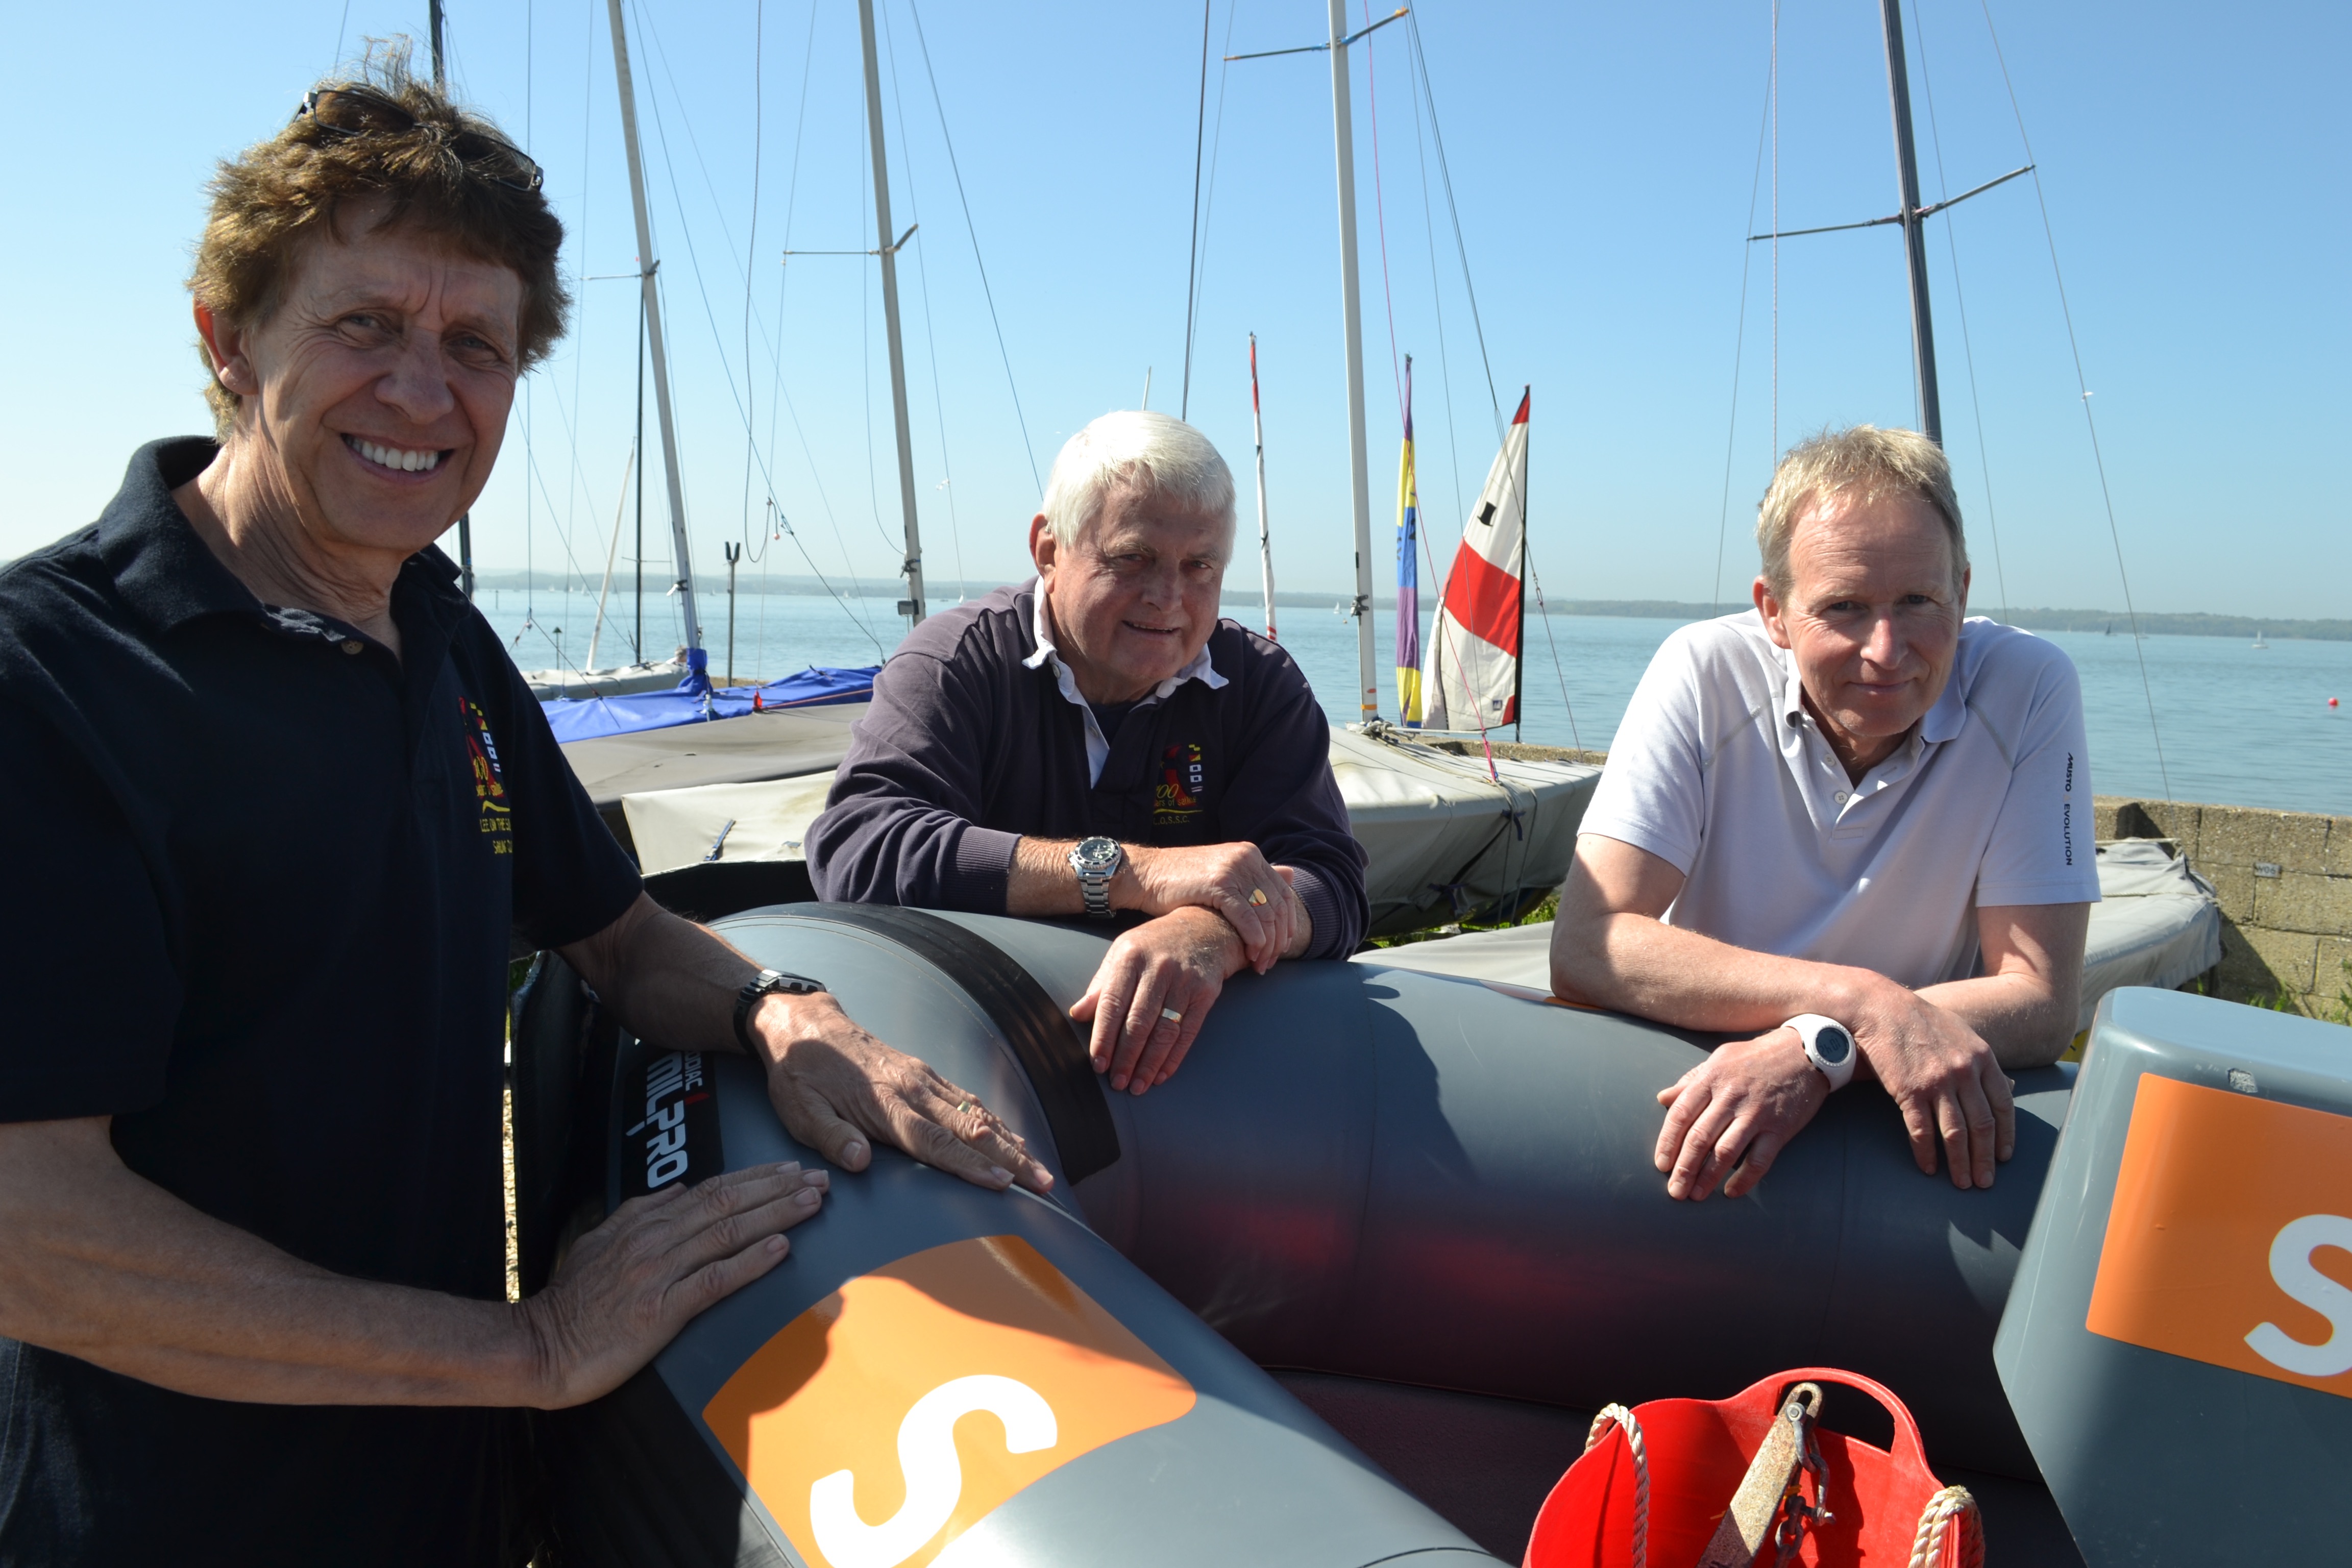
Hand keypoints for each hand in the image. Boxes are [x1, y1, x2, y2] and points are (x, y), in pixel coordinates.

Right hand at [522, 1161, 827, 1405]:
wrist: (541, 1347)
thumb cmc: (572, 1301)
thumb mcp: (600, 1241)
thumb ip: (639, 1212)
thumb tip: (676, 1190)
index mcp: (645, 1223)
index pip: (712, 1189)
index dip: (756, 1177)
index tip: (791, 1168)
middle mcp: (656, 1240)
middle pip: (728, 1203)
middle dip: (778, 1188)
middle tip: (820, 1179)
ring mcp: (659, 1273)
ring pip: (728, 1233)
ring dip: (775, 1215)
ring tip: (812, 1203)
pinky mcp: (660, 1310)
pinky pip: (714, 1280)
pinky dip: (751, 1262)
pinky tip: (781, 1249)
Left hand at [753, 991, 1054, 1193]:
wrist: (807, 1026)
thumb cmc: (801, 1075)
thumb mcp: (800, 1110)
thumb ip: (831, 1136)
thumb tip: (859, 1161)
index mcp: (885, 1103)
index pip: (934, 1141)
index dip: (970, 1165)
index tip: (1003, 1183)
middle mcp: (913, 1089)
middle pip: (970, 1129)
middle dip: (1010, 1158)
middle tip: (1043, 1183)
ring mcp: (923, 1079)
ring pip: (976, 1113)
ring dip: (1010, 1142)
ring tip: (1040, 1168)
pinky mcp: (925, 1074)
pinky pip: (967, 1098)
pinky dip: (995, 1120)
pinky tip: (1011, 1137)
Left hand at [1069, 906, 1243, 1093]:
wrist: (1206, 926)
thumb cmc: (1155, 945)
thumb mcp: (1123, 953)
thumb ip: (1101, 985)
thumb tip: (1078, 1014)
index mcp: (1130, 956)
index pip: (1112, 1004)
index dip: (1104, 1037)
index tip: (1098, 1064)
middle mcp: (1158, 967)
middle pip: (1138, 1022)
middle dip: (1126, 1057)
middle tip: (1117, 1082)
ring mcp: (1184, 980)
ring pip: (1164, 1031)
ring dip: (1149, 1063)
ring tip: (1138, 1086)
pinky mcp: (1206, 992)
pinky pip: (1188, 1032)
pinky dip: (1174, 1057)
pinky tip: (1162, 1075)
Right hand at [1123, 843, 1300, 971]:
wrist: (1146, 874)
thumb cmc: (1181, 881)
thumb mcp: (1222, 876)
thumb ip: (1253, 879)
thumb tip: (1291, 874)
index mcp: (1250, 855)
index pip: (1284, 892)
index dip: (1287, 923)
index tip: (1282, 947)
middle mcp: (1246, 858)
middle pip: (1278, 905)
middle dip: (1279, 939)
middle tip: (1271, 962)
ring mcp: (1233, 869)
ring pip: (1266, 914)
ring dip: (1267, 944)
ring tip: (1260, 964)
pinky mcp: (1219, 884)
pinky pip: (1247, 917)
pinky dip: (1254, 939)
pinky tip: (1251, 954)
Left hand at [1654, 1029, 1829, 1200]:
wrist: (1805, 1053)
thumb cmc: (1756, 1057)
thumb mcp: (1719, 1059)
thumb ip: (1691, 1080)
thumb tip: (1663, 1098)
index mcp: (1711, 1079)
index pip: (1680, 1115)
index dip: (1667, 1142)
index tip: (1661, 1164)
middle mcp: (1730, 1097)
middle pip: (1699, 1138)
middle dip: (1683, 1168)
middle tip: (1675, 1191)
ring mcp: (1756, 1114)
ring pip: (1725, 1152)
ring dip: (1707, 1178)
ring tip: (1695, 1196)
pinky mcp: (1779, 1128)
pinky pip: (1759, 1160)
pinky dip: (1744, 1179)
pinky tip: (1731, 1192)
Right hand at [1851, 983, 2016, 1188]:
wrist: (1881, 1008)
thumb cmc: (1921, 1021)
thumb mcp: (1962, 1034)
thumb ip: (1983, 1062)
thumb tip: (2006, 1087)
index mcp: (1982, 1058)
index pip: (2003, 1106)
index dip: (2005, 1136)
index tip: (2004, 1157)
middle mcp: (1964, 1072)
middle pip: (1982, 1125)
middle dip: (1985, 1159)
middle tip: (1985, 1182)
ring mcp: (1937, 1082)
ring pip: (1955, 1133)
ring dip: (1960, 1163)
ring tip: (1962, 1183)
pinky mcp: (1909, 1090)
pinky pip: (1921, 1130)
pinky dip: (1926, 1152)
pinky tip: (1929, 1168)